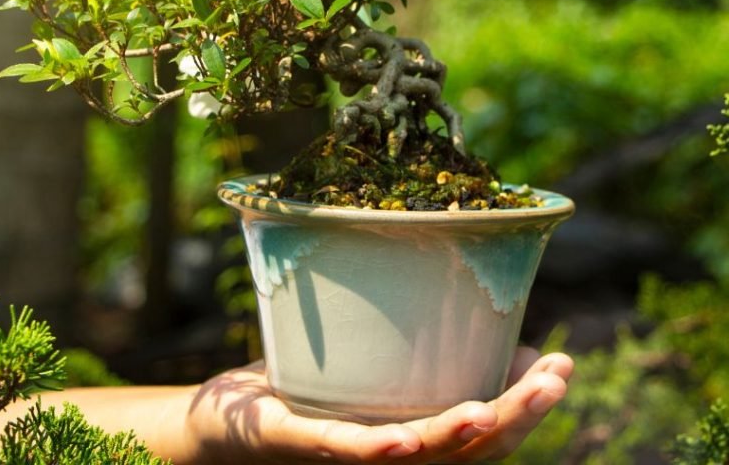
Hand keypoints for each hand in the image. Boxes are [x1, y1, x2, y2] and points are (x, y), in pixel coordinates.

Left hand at [187, 347, 573, 463]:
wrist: (226, 422)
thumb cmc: (306, 392)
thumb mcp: (374, 366)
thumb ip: (427, 357)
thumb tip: (503, 338)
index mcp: (412, 437)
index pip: (485, 432)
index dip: (530, 405)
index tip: (564, 363)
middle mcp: (392, 458)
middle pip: (467, 448)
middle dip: (517, 415)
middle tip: (558, 374)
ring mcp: (350, 456)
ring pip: (418, 455)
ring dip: (460, 434)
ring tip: (495, 406)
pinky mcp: (304, 444)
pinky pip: (347, 450)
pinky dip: (380, 447)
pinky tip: (406, 439)